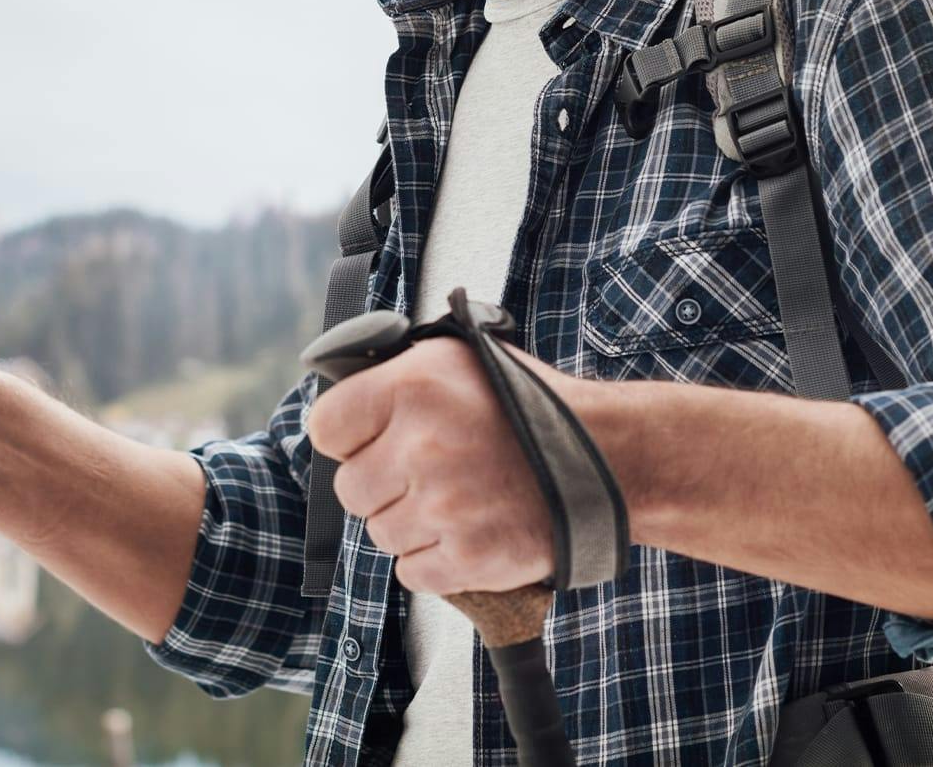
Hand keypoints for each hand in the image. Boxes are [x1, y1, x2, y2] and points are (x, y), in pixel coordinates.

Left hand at [307, 335, 577, 596]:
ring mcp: (443, 507)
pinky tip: (465, 530)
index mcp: (412, 387)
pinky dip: (434, 560)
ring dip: (411, 523)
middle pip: (350, 489)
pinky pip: (411, 573)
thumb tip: (342, 388)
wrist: (606, 458)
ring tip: (455, 498)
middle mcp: (420, 447)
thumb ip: (395, 374)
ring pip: (380, 534)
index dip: (349, 436)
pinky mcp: (467, 558)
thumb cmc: (529, 406)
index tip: (372, 438)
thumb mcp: (458, 359)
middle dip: (381, 484)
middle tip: (424, 471)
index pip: (326, 427)